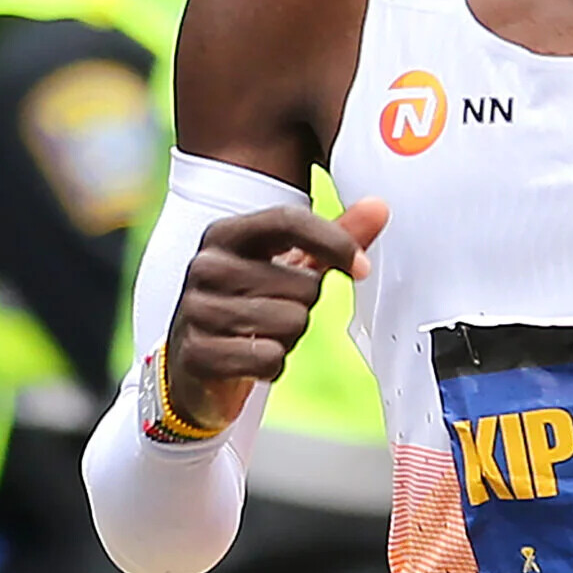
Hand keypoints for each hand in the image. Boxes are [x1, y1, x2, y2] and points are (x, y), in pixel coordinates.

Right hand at [164, 199, 389, 432]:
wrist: (194, 364)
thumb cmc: (245, 305)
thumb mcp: (285, 265)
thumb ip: (332, 237)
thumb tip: (378, 207)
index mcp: (227, 235)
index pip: (289, 221)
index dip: (334, 241)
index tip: (362, 267)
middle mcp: (207, 266)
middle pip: (303, 285)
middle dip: (304, 306)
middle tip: (275, 312)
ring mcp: (197, 310)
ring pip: (291, 323)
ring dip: (289, 337)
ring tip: (262, 335)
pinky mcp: (198, 354)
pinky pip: (269, 358)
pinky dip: (273, 365)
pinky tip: (251, 359)